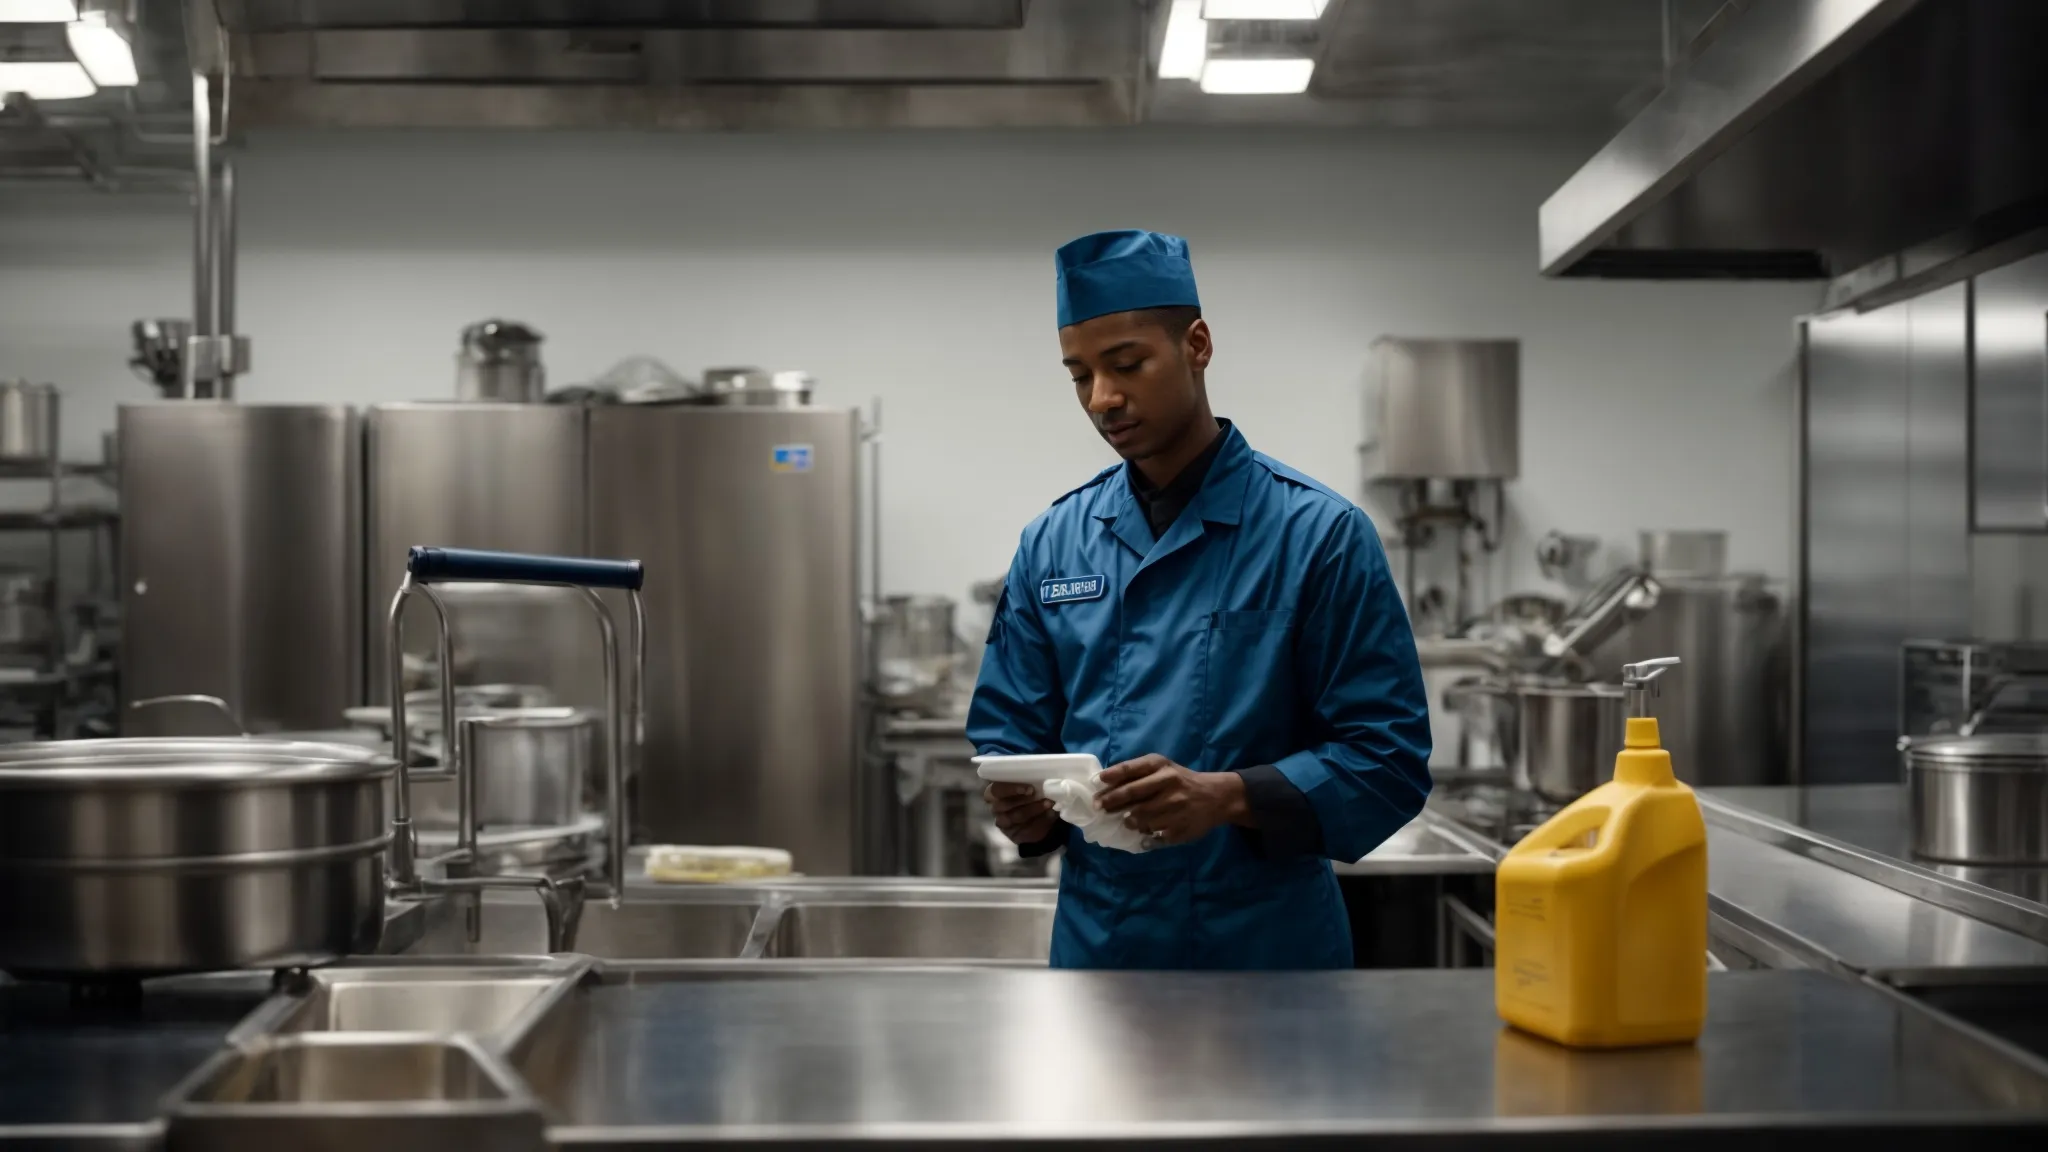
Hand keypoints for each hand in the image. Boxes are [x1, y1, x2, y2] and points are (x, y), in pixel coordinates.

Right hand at [984, 781, 1058, 845]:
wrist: (1043, 814)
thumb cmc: (1034, 793)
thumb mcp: (1032, 785)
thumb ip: (1032, 782)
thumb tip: (1045, 782)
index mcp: (995, 792)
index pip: (995, 790)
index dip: (1010, 789)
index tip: (1030, 788)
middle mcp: (996, 808)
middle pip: (1003, 804)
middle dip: (1024, 800)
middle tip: (1041, 796)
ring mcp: (1003, 822)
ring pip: (1015, 816)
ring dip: (1034, 809)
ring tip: (1048, 804)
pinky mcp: (1012, 834)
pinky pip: (1025, 830)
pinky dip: (1039, 822)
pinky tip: (1049, 815)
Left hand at [1095, 754, 1248, 845]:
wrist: (1217, 797)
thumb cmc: (1181, 781)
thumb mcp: (1163, 768)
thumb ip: (1137, 773)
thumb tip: (1104, 783)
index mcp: (1162, 766)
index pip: (1131, 769)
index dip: (1112, 776)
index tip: (1097, 783)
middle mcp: (1168, 784)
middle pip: (1132, 794)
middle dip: (1111, 801)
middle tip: (1099, 807)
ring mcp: (1175, 807)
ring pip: (1140, 818)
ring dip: (1128, 821)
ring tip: (1126, 821)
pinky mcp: (1180, 828)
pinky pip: (1154, 836)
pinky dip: (1145, 837)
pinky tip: (1143, 835)